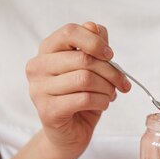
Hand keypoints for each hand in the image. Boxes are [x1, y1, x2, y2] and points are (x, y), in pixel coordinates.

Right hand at [26, 22, 130, 158]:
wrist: (70, 131)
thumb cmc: (81, 95)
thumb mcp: (92, 67)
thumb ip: (93, 45)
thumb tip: (94, 27)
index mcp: (47, 50)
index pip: (69, 32)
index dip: (95, 41)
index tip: (110, 55)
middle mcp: (38, 67)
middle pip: (83, 58)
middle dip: (111, 71)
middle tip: (121, 83)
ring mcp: (38, 89)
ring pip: (86, 79)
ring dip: (107, 88)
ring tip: (110, 94)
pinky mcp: (47, 111)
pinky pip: (84, 99)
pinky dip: (102, 101)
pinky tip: (103, 104)